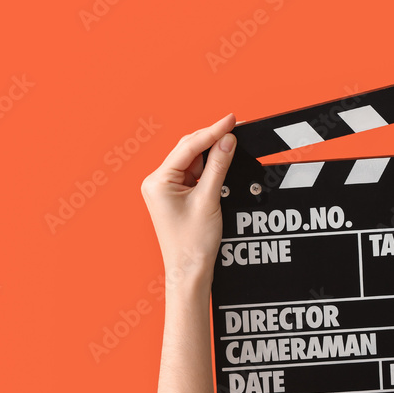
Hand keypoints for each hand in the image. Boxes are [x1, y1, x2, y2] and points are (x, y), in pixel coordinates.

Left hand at [140, 114, 236, 296]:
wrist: (190, 272)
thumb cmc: (193, 244)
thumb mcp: (209, 200)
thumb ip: (218, 167)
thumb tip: (227, 140)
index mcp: (158, 182)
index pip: (188, 147)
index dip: (213, 131)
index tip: (232, 120)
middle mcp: (157, 182)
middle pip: (188, 149)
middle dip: (212, 139)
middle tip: (237, 127)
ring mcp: (164, 188)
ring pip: (192, 159)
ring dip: (212, 152)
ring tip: (233, 143)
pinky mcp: (174, 195)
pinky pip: (193, 172)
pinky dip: (208, 166)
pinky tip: (223, 160)